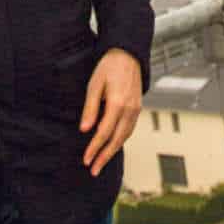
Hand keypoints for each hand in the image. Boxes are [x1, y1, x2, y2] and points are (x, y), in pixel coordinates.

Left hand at [79, 48, 142, 175]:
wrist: (128, 53)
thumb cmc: (109, 66)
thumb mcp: (94, 84)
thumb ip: (90, 108)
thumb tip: (84, 129)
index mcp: (117, 103)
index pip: (104, 133)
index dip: (94, 148)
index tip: (86, 160)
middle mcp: (129, 108)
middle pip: (117, 139)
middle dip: (105, 157)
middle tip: (94, 170)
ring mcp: (136, 109)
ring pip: (125, 136)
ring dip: (113, 151)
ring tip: (102, 162)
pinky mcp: (138, 107)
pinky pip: (130, 129)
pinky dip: (121, 140)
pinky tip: (113, 145)